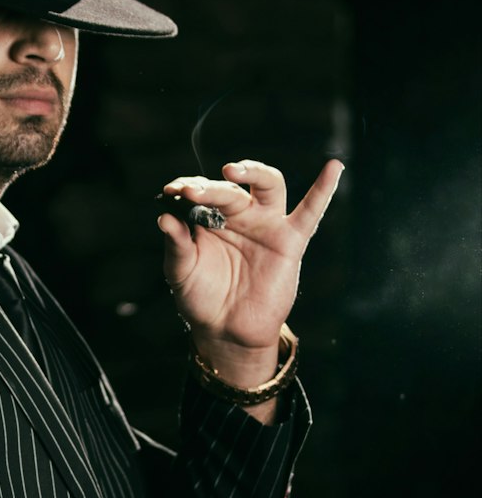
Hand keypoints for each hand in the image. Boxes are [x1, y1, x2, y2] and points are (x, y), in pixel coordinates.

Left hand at [158, 158, 343, 387]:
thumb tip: (163, 218)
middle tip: (193, 192)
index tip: (171, 192)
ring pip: (267, 185)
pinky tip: (333, 168)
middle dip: (211, 188)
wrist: (226, 330)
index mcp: (208, 217)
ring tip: (233, 170)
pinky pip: (311, 212)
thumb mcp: (181, 272)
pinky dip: (324, 189)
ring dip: (253, 172)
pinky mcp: (290, 241)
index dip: (186, 189)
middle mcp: (237, 214)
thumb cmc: (200, 297)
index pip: (199, 192)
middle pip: (230, 189)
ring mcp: (265, 224)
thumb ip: (176, 244)